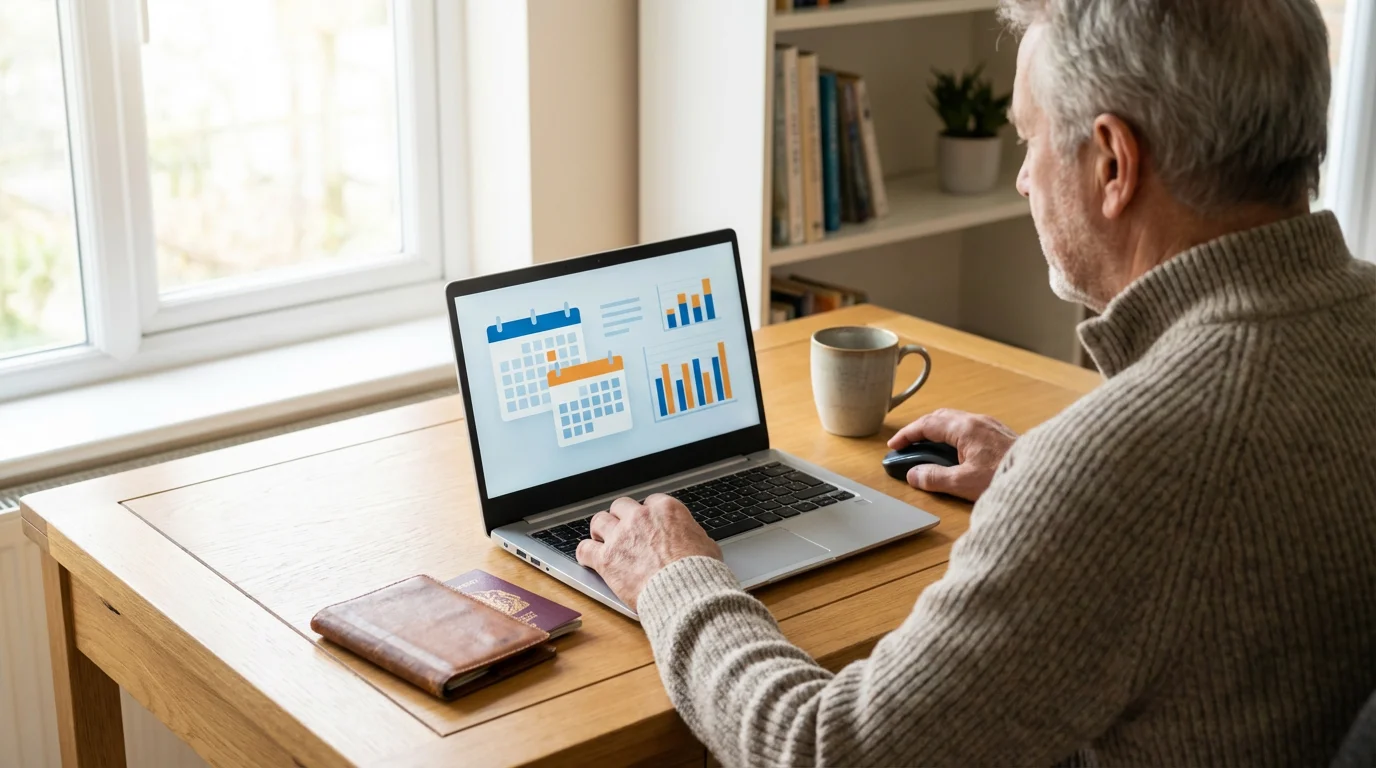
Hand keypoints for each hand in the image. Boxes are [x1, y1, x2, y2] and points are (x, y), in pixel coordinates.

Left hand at [576, 494, 722, 611]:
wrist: (686, 592)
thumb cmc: (699, 572)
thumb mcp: (706, 545)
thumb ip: (691, 536)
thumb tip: (692, 539)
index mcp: (666, 510)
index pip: (649, 502)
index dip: (647, 515)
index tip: (646, 525)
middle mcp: (640, 517)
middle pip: (620, 507)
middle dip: (621, 518)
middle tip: (622, 531)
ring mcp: (620, 537)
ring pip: (599, 521)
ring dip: (600, 530)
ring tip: (601, 539)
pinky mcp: (606, 559)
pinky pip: (584, 548)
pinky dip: (585, 553)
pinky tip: (587, 557)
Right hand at [888, 408, 1017, 500]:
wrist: (1043, 480)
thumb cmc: (1007, 478)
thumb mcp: (963, 483)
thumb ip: (934, 478)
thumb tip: (914, 475)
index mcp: (966, 428)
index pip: (927, 425)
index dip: (907, 435)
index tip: (895, 445)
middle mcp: (978, 421)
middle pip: (940, 417)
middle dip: (920, 430)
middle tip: (907, 444)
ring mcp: (991, 426)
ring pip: (956, 421)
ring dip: (937, 431)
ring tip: (927, 448)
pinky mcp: (1000, 435)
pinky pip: (969, 427)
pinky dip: (953, 435)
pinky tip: (955, 451)